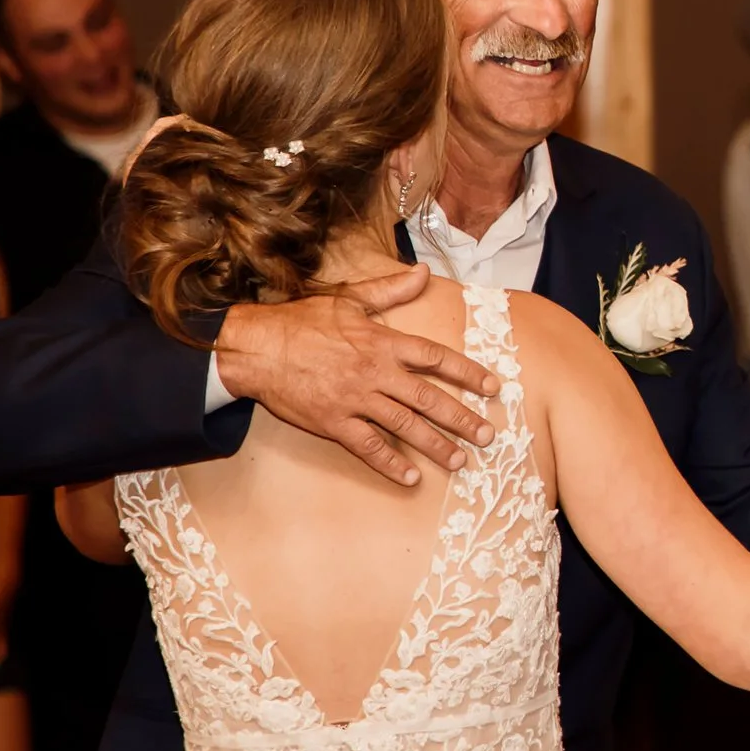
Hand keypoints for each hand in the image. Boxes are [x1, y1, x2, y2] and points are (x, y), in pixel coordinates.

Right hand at [214, 266, 500, 485]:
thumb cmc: (302, 320)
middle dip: (462, 418)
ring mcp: (355, 400)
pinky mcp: (333, 423)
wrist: (257, 347)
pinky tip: (410, 478)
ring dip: (435, 445)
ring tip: (460, 460)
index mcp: (383, 342)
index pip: (436, 358)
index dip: (468, 373)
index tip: (492, 387)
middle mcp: (376, 373)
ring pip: (404, 426)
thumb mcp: (350, 298)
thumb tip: (424, 272)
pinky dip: (390, 463)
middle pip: (428, 398)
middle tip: (488, 435)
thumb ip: (391, 289)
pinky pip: (368, 446)